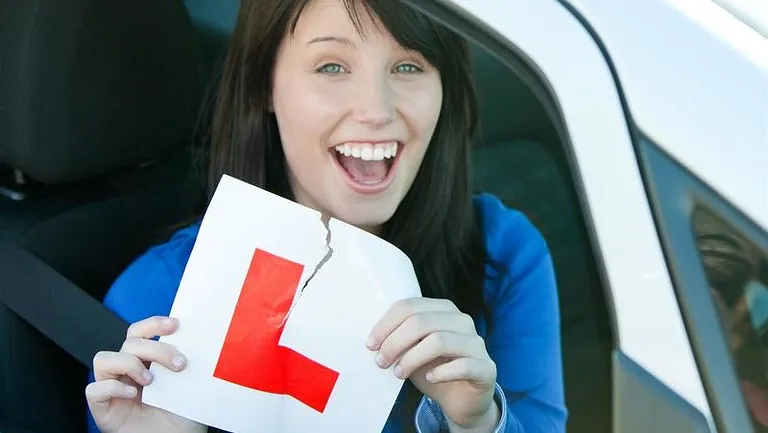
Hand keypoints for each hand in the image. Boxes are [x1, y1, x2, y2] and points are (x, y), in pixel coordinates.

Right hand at [85, 316, 204, 432]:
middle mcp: (127, 372)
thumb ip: (186, 363)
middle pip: (129, 342)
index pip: (139, 332)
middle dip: (156, 348)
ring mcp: (113, 389)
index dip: (153, 323)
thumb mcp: (190, 384)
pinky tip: (133, 395)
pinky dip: (113, 388)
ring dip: (130, 364)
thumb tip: (197, 339)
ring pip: (104, 359)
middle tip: (179, 365)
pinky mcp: (103, 409)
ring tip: (151, 381)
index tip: (175, 325)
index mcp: (146, 362)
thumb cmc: (184, 416)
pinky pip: (94, 389)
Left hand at [367, 298, 498, 430]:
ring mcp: (476, 343)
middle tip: (381, 361)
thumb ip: (400, 340)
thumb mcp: (412, 351)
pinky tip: (430, 378)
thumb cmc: (433, 369)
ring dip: (412, 358)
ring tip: (398, 373)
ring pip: (438, 341)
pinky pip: (462, 365)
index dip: (386, 324)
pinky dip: (441, 372)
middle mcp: (462, 321)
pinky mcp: (486, 368)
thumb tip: (375, 340)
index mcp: (443, 310)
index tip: (371, 344)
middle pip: (422, 322)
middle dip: (395, 342)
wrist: (460, 399)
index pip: (410, 306)